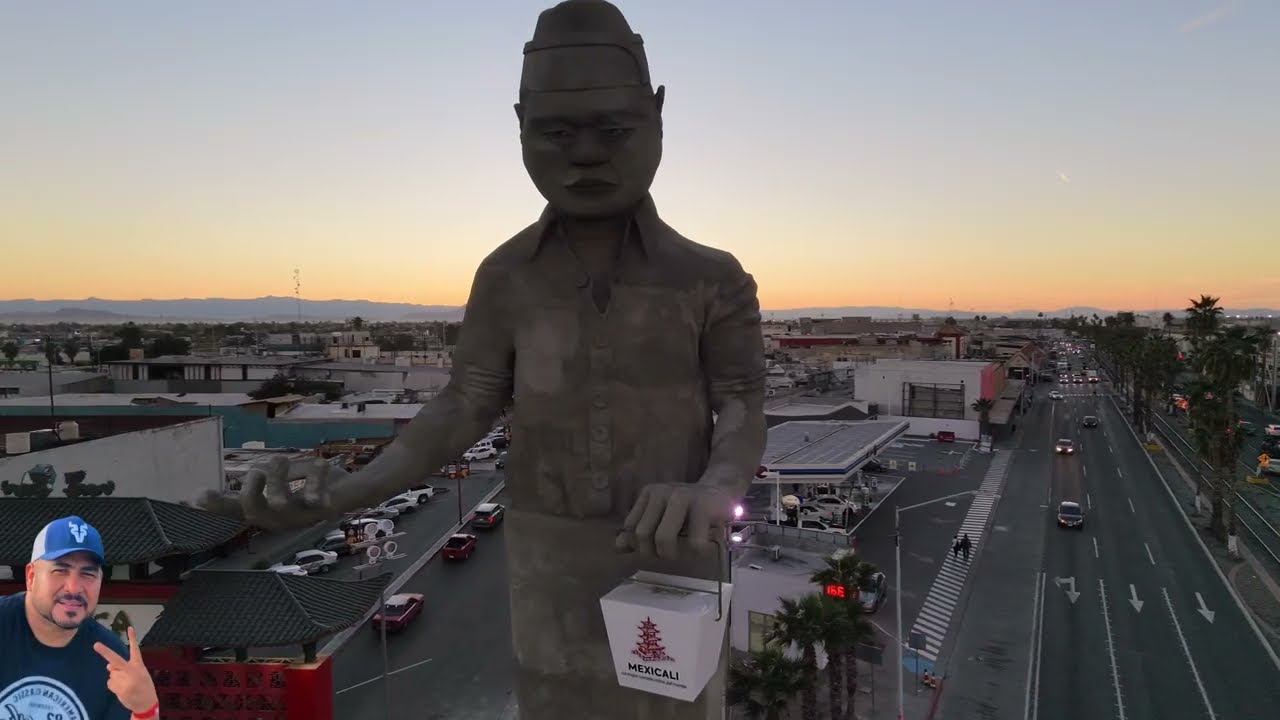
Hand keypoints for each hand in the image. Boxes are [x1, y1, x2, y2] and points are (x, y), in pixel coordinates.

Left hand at [94, 626, 158, 714]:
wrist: (147, 703)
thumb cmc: (143, 687)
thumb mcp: (139, 675)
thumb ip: (125, 668)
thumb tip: (108, 666)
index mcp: (138, 665)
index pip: (135, 649)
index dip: (132, 638)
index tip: (129, 628)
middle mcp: (132, 670)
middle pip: (116, 659)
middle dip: (105, 652)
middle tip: (95, 644)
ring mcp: (125, 680)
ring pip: (111, 674)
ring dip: (115, 679)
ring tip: (126, 685)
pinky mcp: (120, 688)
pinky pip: (110, 683)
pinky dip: (113, 686)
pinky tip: (122, 690)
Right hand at [199, 455, 350, 529]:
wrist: (357, 491)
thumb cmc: (315, 487)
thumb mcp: (287, 481)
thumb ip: (265, 478)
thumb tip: (244, 471)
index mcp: (270, 511)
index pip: (236, 511)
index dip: (217, 505)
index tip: (196, 495)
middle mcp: (282, 518)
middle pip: (254, 513)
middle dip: (249, 491)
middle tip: (255, 471)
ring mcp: (303, 516)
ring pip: (281, 502)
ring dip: (278, 476)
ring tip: (280, 457)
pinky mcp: (325, 509)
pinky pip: (317, 495)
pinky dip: (316, 475)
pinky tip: (320, 462)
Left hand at [617, 483, 732, 558]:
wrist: (722, 491)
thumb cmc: (690, 510)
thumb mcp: (662, 516)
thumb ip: (641, 530)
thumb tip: (619, 547)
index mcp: (649, 494)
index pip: (629, 528)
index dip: (639, 546)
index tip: (655, 550)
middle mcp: (662, 492)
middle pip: (642, 534)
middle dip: (654, 553)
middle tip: (669, 554)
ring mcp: (683, 497)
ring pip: (663, 538)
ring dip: (672, 554)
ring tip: (683, 553)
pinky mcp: (704, 507)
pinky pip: (693, 543)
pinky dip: (698, 552)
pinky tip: (703, 545)